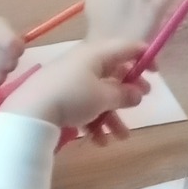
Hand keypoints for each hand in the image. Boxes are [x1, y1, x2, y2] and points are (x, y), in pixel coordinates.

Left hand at [0, 38, 146, 135]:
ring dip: (113, 115)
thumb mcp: (103, 97)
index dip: (144, 57)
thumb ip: (124, 94)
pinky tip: (99, 141)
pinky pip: (85, 105)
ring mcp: (71, 79)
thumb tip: (138, 93)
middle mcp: (84, 62)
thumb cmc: (73, 96)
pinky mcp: (60, 96)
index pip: (126, 47)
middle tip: (141, 102)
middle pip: (113, 72)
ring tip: (122, 136)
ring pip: (100, 94)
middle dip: (128, 90)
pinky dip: (94, 120)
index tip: (156, 73)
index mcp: (96, 54)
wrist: (31, 110)